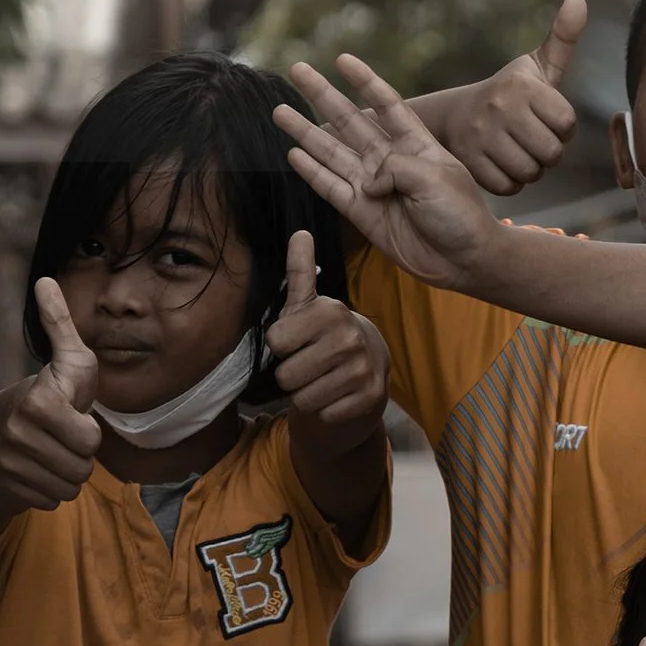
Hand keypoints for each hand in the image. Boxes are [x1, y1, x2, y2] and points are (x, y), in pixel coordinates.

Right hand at [0, 280, 105, 510]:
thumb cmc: (50, 392)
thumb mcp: (67, 360)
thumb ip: (61, 324)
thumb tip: (45, 280)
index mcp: (38, 402)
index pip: (90, 440)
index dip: (89, 429)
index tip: (72, 414)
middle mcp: (18, 433)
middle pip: (82, 468)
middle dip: (81, 455)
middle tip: (63, 435)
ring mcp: (9, 462)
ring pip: (70, 487)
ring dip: (68, 473)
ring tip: (53, 451)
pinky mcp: (6, 486)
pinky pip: (53, 500)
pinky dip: (51, 489)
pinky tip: (38, 469)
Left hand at [266, 228, 387, 441]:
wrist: (368, 375)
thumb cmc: (324, 338)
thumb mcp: (308, 307)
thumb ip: (299, 272)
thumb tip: (300, 232)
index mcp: (330, 312)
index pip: (276, 342)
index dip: (280, 347)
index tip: (297, 342)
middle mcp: (350, 338)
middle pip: (286, 375)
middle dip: (291, 376)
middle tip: (309, 366)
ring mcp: (363, 369)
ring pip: (304, 398)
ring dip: (307, 395)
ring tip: (321, 381)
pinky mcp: (370, 397)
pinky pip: (324, 413)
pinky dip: (325, 411)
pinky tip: (336, 397)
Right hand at [278, 56, 507, 290]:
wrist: (463, 260)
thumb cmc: (460, 215)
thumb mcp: (436, 179)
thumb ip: (397, 169)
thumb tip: (365, 181)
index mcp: (415, 143)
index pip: (386, 104)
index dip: (364, 81)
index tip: (342, 59)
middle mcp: (390, 159)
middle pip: (349, 121)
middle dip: (322, 95)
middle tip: (297, 70)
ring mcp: (373, 185)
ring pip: (331, 151)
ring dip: (305, 132)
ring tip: (280, 111)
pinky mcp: (361, 211)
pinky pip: (330, 186)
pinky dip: (311, 171)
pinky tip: (292, 153)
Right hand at [440, 0, 583, 193]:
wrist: (455, 116)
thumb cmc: (509, 93)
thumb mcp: (536, 65)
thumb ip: (563, 37)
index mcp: (522, 85)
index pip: (566, 124)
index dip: (561, 127)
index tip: (545, 119)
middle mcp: (500, 108)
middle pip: (552, 153)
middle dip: (547, 152)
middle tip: (531, 138)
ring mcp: (481, 136)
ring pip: (531, 173)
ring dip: (530, 169)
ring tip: (516, 150)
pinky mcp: (469, 162)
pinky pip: (509, 187)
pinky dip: (510, 182)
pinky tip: (501, 163)